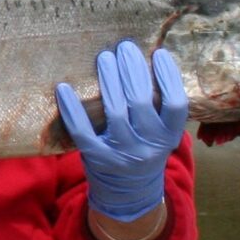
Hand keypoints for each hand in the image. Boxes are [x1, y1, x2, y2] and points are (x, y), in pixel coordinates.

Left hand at [55, 40, 186, 223]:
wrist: (129, 192)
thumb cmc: (145, 148)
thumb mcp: (161, 133)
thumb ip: (159, 106)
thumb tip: (149, 59)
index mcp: (169, 136)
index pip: (175, 104)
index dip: (169, 77)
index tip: (159, 53)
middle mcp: (148, 146)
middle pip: (141, 102)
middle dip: (132, 70)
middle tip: (124, 47)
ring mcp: (121, 153)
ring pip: (114, 112)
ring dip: (109, 81)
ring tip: (105, 58)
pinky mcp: (96, 157)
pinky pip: (82, 131)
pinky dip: (72, 109)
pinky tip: (64, 88)